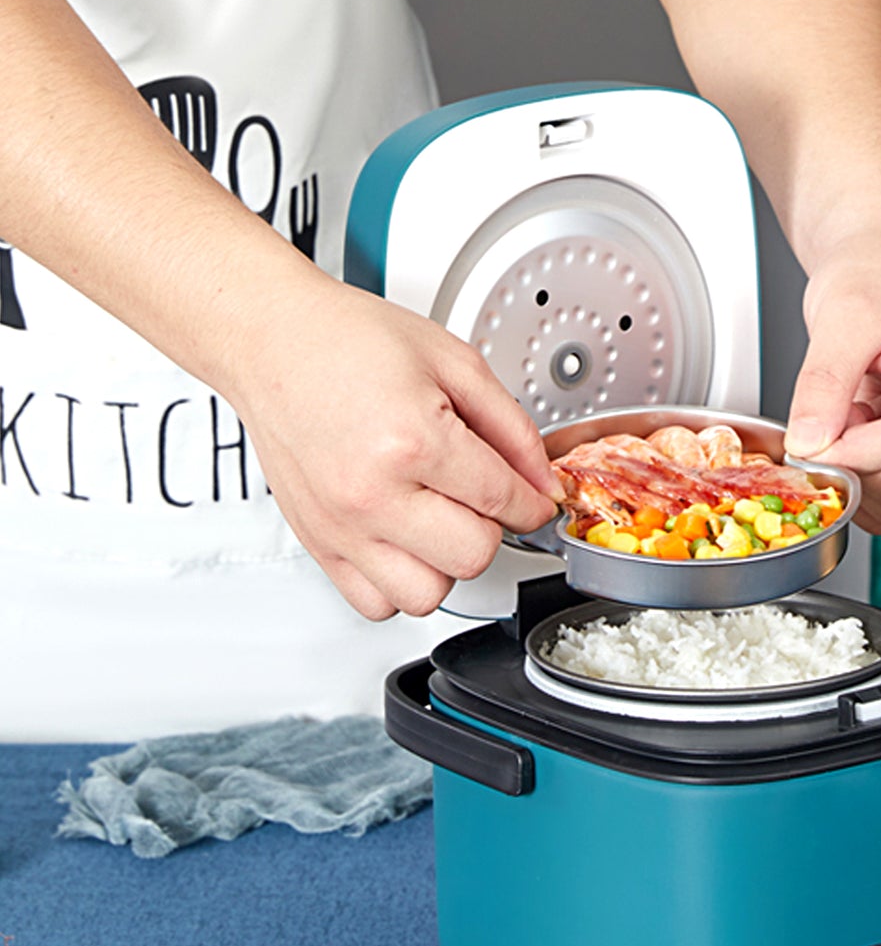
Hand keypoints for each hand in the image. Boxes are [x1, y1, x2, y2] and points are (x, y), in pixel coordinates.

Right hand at [223, 282, 561, 619]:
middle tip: (479, 497)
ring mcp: (340, 526)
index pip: (504, 502)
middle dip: (492, 528)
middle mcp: (371, 494)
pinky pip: (376, 605)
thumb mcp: (454, 363)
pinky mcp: (318, 545)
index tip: (534, 498)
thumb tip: (543, 483)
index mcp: (412, 442)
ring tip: (438, 519)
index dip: (533, 502)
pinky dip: (400, 584)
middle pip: (473, 557)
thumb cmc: (351, 342)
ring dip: (446, 563)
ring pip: (427, 596)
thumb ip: (513, 429)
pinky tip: (404, 540)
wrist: (273, 341)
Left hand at [783, 231, 880, 533]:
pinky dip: (862, 476)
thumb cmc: (874, 271)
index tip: (803, 446)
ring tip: (839, 420)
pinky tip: (847, 431)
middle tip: (817, 435)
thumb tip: (809, 443)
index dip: (847, 456)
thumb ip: (824, 381)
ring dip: (859, 477)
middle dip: (856, 474)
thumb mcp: (841, 314)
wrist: (878, 259)